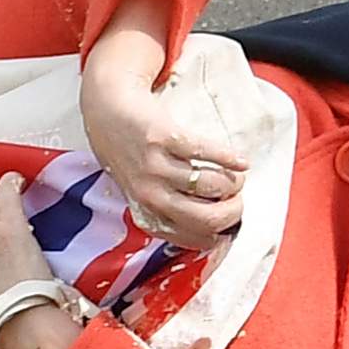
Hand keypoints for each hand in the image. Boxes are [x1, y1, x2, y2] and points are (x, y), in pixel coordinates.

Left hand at [84, 52, 248, 245]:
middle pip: (208, 218)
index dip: (221, 232)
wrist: (107, 111)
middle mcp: (150, 195)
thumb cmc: (129, 155)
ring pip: (212, 185)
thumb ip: (168, 212)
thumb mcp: (141, 193)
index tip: (230, 220)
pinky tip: (241, 162)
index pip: (196, 238)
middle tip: (238, 200)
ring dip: (233, 182)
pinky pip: (207, 153)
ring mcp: (155, 167)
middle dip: (234, 211)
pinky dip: (230, 158)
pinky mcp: (164, 138)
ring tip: (234, 177)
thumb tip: (213, 230)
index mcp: (146, 215)